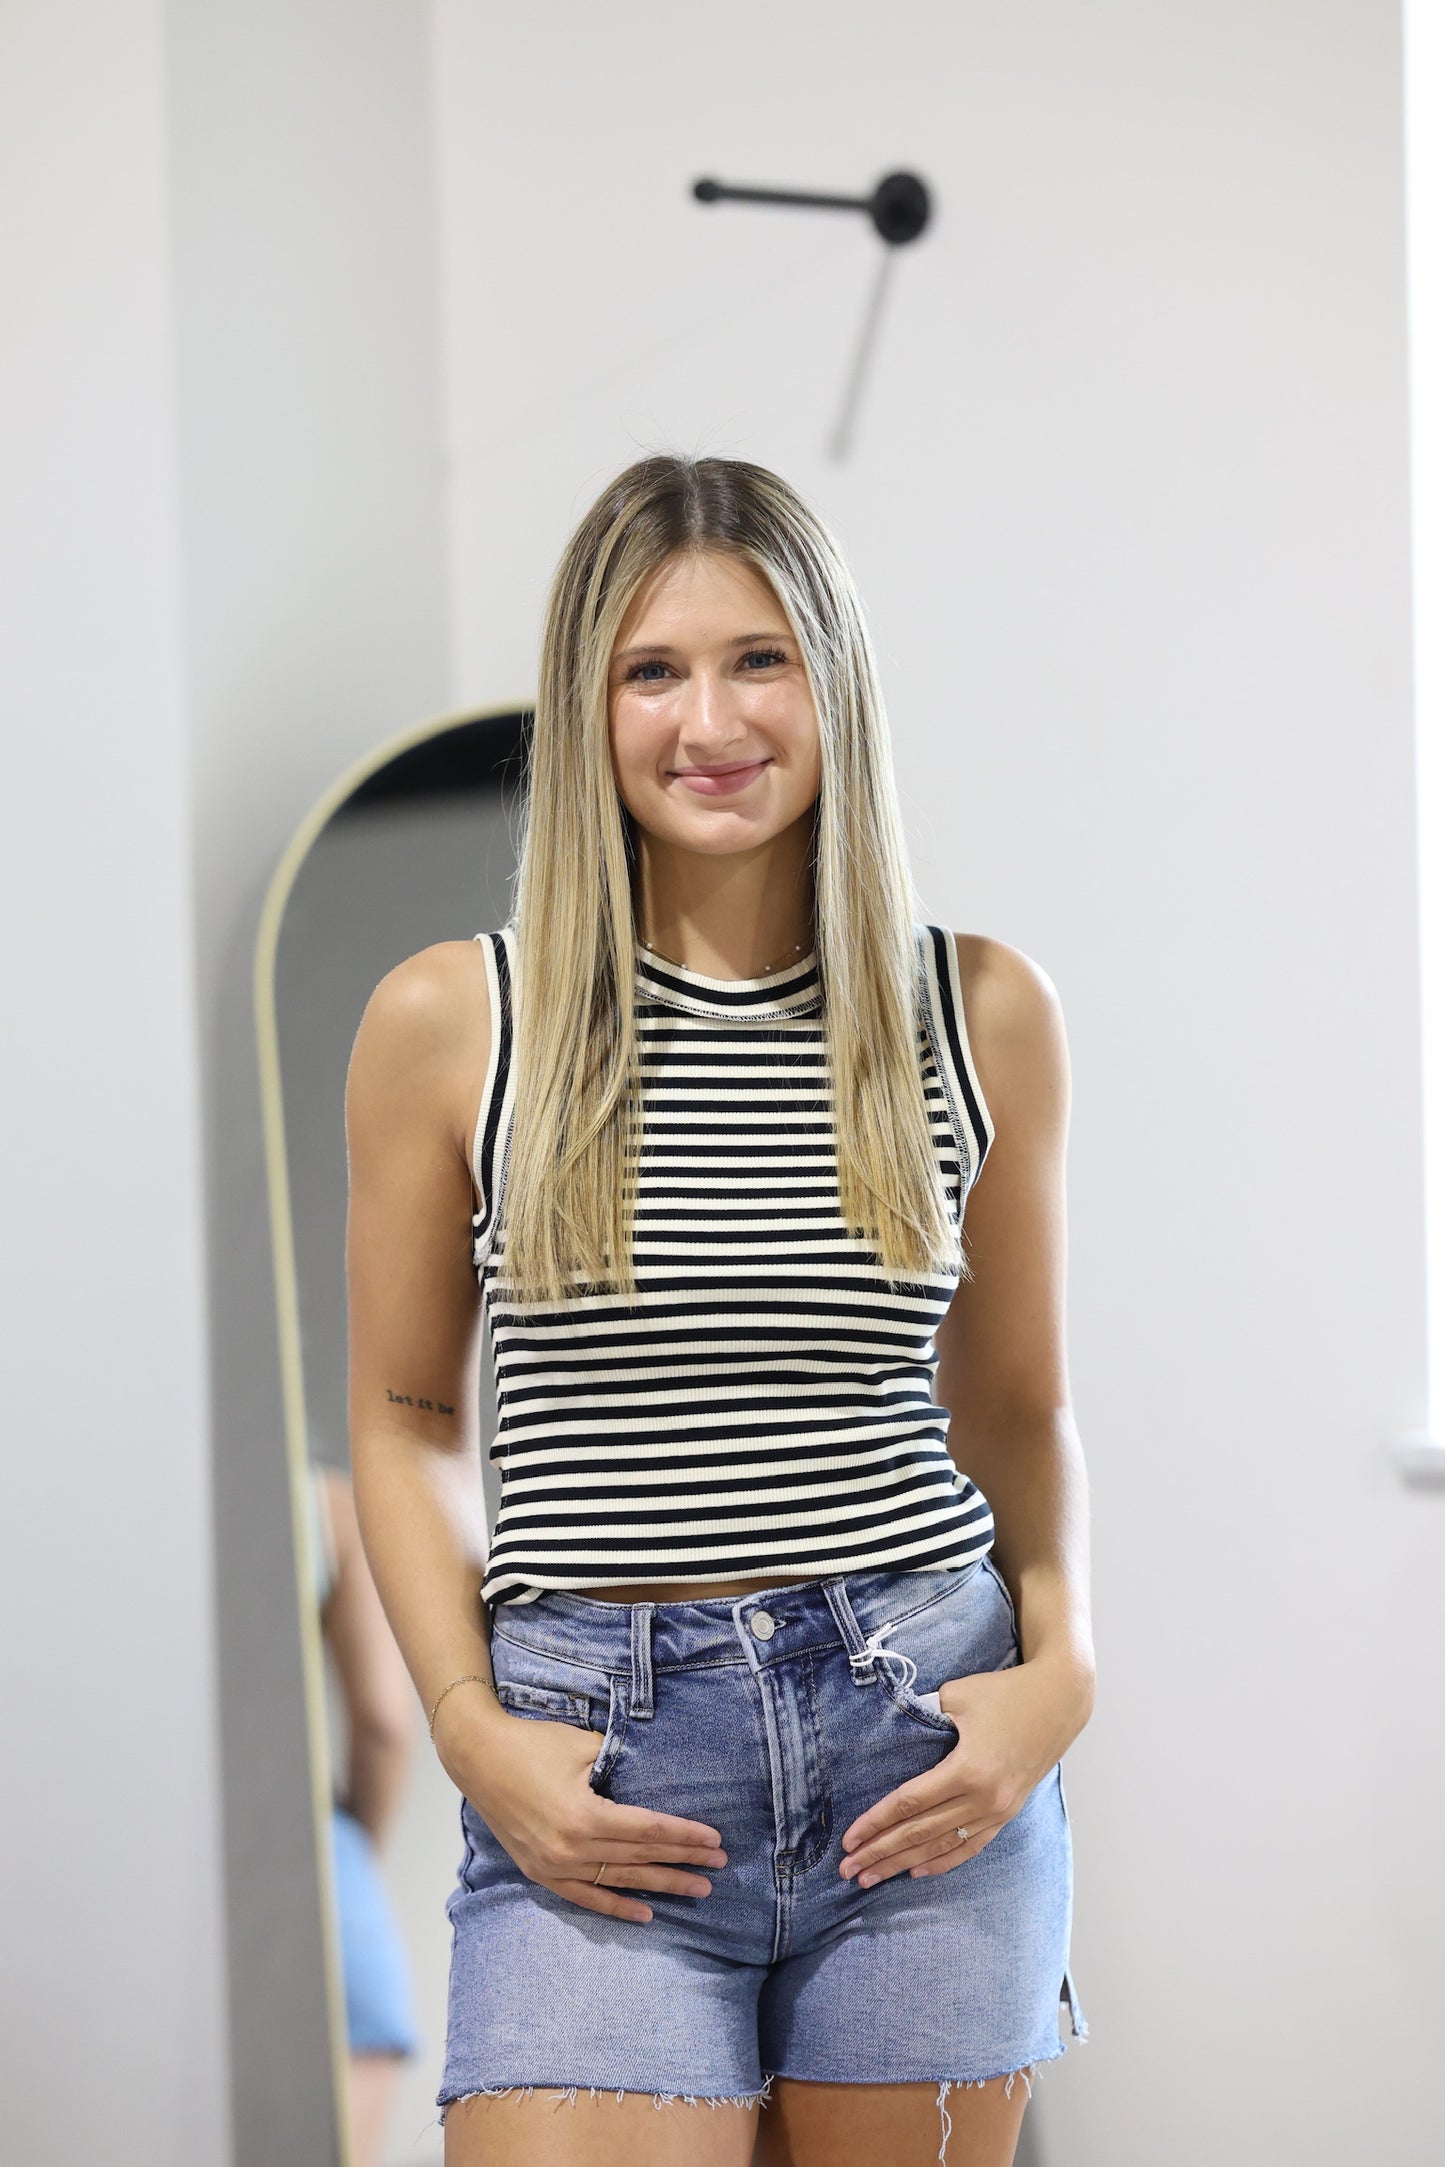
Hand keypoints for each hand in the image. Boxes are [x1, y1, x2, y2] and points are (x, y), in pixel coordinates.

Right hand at [451, 1705, 728, 1924]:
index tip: (715, 1840)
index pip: (648, 1830)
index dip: (684, 1836)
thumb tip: (658, 1774)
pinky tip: (646, 1913)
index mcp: (585, 1815)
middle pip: (640, 1858)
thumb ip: (621, 1762)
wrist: (478, 1758)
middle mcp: (571, 1848)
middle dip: (683, 1861)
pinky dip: (616, 1907)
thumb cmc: (533, 1744)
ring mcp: (554, 1865)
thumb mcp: (583, 1746)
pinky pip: (585, 1897)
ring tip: (696, 1889)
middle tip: (718, 1867)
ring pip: (619, 1880)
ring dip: (660, 1885)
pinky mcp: (540, 1873)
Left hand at [839, 1653, 1091, 1887]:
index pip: (909, 1804)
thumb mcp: (958, 1696)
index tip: (849, 1838)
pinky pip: (970, 1846)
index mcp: (968, 1770)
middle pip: (920, 1833)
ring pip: (941, 1846)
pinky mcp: (1007, 1813)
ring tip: (871, 1878)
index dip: (876, 1822)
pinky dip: (942, 1861)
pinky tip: (917, 1872)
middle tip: (847, 1870)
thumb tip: (892, 1729)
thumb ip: (924, 1715)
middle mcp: (983, 1799)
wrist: (1060, 1701)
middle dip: (881, 1853)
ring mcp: (997, 1811)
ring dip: (903, 1864)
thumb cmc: (1006, 1693)